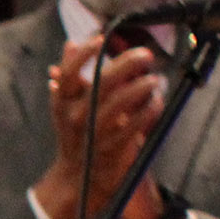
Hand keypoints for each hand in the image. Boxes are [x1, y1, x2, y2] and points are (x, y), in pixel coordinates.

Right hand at [31, 36, 167, 218]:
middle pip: (102, 83)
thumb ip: (72, 76)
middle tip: (146, 54)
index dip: (84, 55)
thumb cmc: (77, 134)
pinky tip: (158, 101)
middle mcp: (75, 116)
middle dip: (126, 65)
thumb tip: (73, 43)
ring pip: (121, 103)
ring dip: (142, 88)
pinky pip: (136, 125)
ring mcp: (95, 133)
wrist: (78, 179)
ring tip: (156, 78)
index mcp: (62, 102)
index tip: (101, 39)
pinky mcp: (114, 148)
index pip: (68, 72)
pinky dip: (149, 111)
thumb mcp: (67, 105)